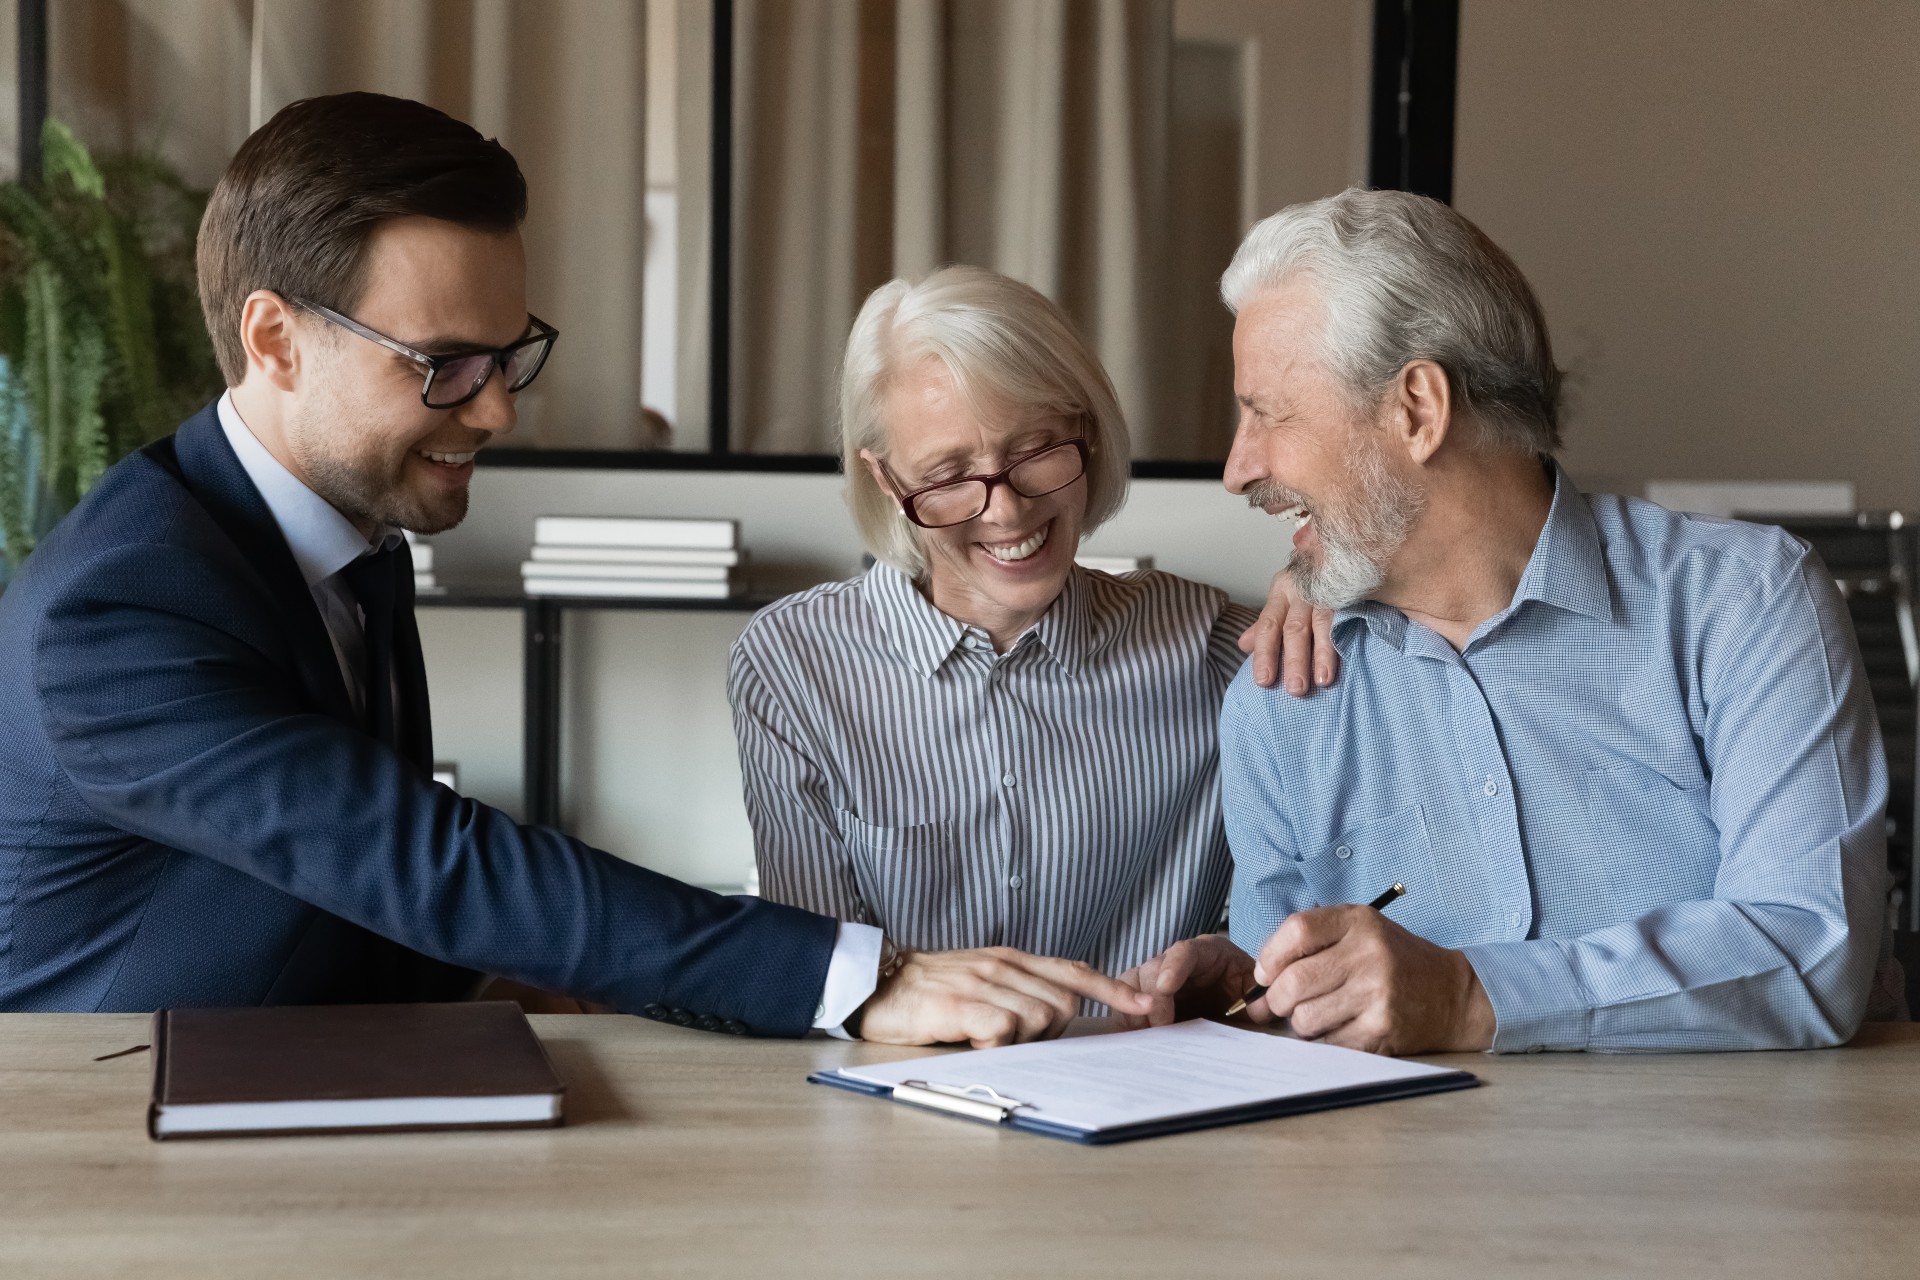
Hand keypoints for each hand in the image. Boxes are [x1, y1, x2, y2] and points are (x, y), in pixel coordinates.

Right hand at [854, 947, 1155, 1047]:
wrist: (876, 983)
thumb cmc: (930, 989)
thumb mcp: (982, 978)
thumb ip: (1019, 990)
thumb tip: (1058, 1016)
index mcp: (1011, 959)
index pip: (1074, 970)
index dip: (1113, 988)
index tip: (1146, 1004)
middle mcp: (1002, 965)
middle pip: (1063, 1000)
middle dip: (1054, 1030)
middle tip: (1013, 1038)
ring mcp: (982, 982)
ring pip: (1039, 1017)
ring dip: (1021, 1038)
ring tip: (985, 1037)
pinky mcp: (959, 1003)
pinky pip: (1003, 1029)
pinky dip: (995, 1043)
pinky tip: (972, 1041)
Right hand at [1111, 934, 1255, 1029]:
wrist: (1232, 999)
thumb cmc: (1242, 990)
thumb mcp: (1255, 991)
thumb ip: (1260, 999)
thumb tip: (1258, 1008)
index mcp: (1206, 952)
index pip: (1184, 951)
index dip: (1173, 966)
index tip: (1165, 987)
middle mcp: (1175, 960)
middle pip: (1152, 969)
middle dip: (1152, 1000)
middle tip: (1161, 1029)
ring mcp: (1156, 977)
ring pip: (1131, 983)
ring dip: (1132, 1010)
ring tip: (1143, 1037)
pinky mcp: (1144, 996)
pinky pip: (1124, 1002)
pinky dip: (1125, 1020)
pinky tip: (1133, 1039)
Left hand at [1238, 570, 1338, 694]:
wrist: (1341, 552)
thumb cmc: (1308, 584)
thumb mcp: (1284, 600)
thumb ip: (1266, 625)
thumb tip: (1244, 645)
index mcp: (1281, 592)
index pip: (1268, 625)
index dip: (1265, 654)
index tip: (1264, 681)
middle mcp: (1302, 590)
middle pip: (1294, 628)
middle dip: (1294, 660)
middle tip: (1295, 689)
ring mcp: (1327, 589)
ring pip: (1322, 623)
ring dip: (1323, 654)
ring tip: (1323, 680)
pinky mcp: (1350, 590)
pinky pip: (1346, 614)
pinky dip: (1345, 634)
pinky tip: (1349, 652)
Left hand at [1248, 906, 1494, 1054]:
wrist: (1452, 994)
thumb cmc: (1395, 961)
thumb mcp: (1360, 932)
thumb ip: (1311, 943)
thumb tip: (1259, 983)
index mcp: (1359, 922)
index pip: (1296, 930)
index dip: (1270, 957)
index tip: (1265, 974)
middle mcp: (1369, 954)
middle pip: (1293, 981)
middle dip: (1278, 1000)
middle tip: (1284, 1004)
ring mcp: (1377, 993)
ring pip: (1305, 1018)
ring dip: (1302, 1024)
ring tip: (1320, 1015)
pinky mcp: (1382, 1029)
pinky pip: (1328, 1043)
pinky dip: (1325, 1041)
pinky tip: (1340, 1029)